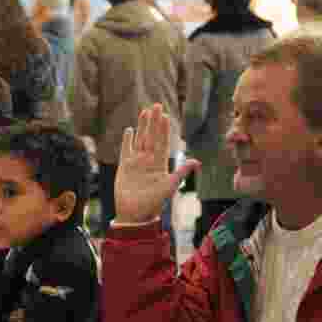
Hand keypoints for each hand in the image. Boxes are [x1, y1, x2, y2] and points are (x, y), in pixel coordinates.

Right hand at [114, 104, 199, 223]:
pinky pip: (126, 150)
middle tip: (157, 105)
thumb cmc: (152, 204)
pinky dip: (128, 140)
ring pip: (140, 140)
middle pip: (152, 137)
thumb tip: (196, 162)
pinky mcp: (125, 167)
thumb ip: (181, 173)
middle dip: (154, 122)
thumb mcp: (169, 187)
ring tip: (145, 112)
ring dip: (143, 126)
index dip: (164, 129)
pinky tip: (130, 130)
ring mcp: (137, 163)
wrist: (133, 215)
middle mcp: (149, 161)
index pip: (163, 142)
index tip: (166, 115)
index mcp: (160, 164)